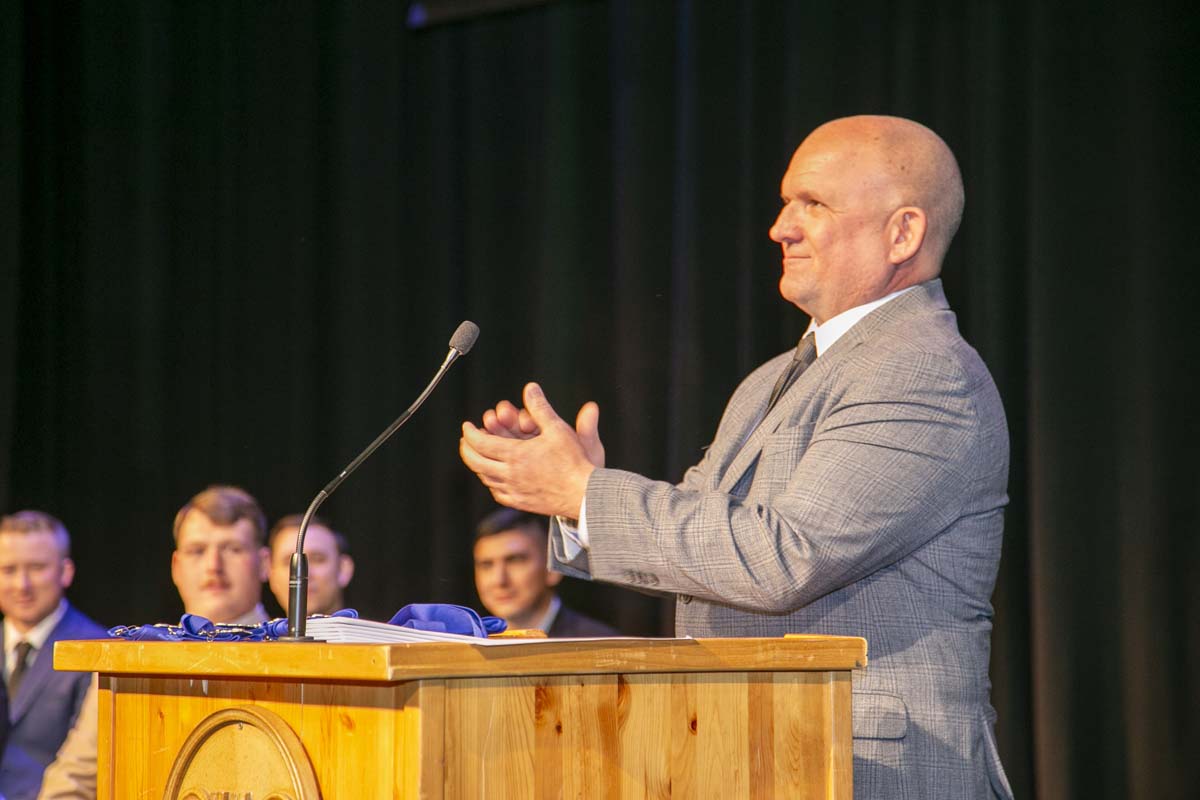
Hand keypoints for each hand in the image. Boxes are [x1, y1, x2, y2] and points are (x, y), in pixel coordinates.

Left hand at [460, 383, 604, 517]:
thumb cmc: (574, 462)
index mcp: (515, 455)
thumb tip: (530, 388)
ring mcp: (514, 490)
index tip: (467, 426)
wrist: (583, 495)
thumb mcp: (558, 429)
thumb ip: (540, 407)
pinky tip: (494, 478)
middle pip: (476, 462)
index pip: (481, 443)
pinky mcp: (521, 503)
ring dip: (477, 465)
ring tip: (478, 456)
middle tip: (466, 440)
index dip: (470, 433)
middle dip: (467, 449)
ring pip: (485, 478)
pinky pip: (497, 493)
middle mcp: (510, 474)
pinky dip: (491, 483)